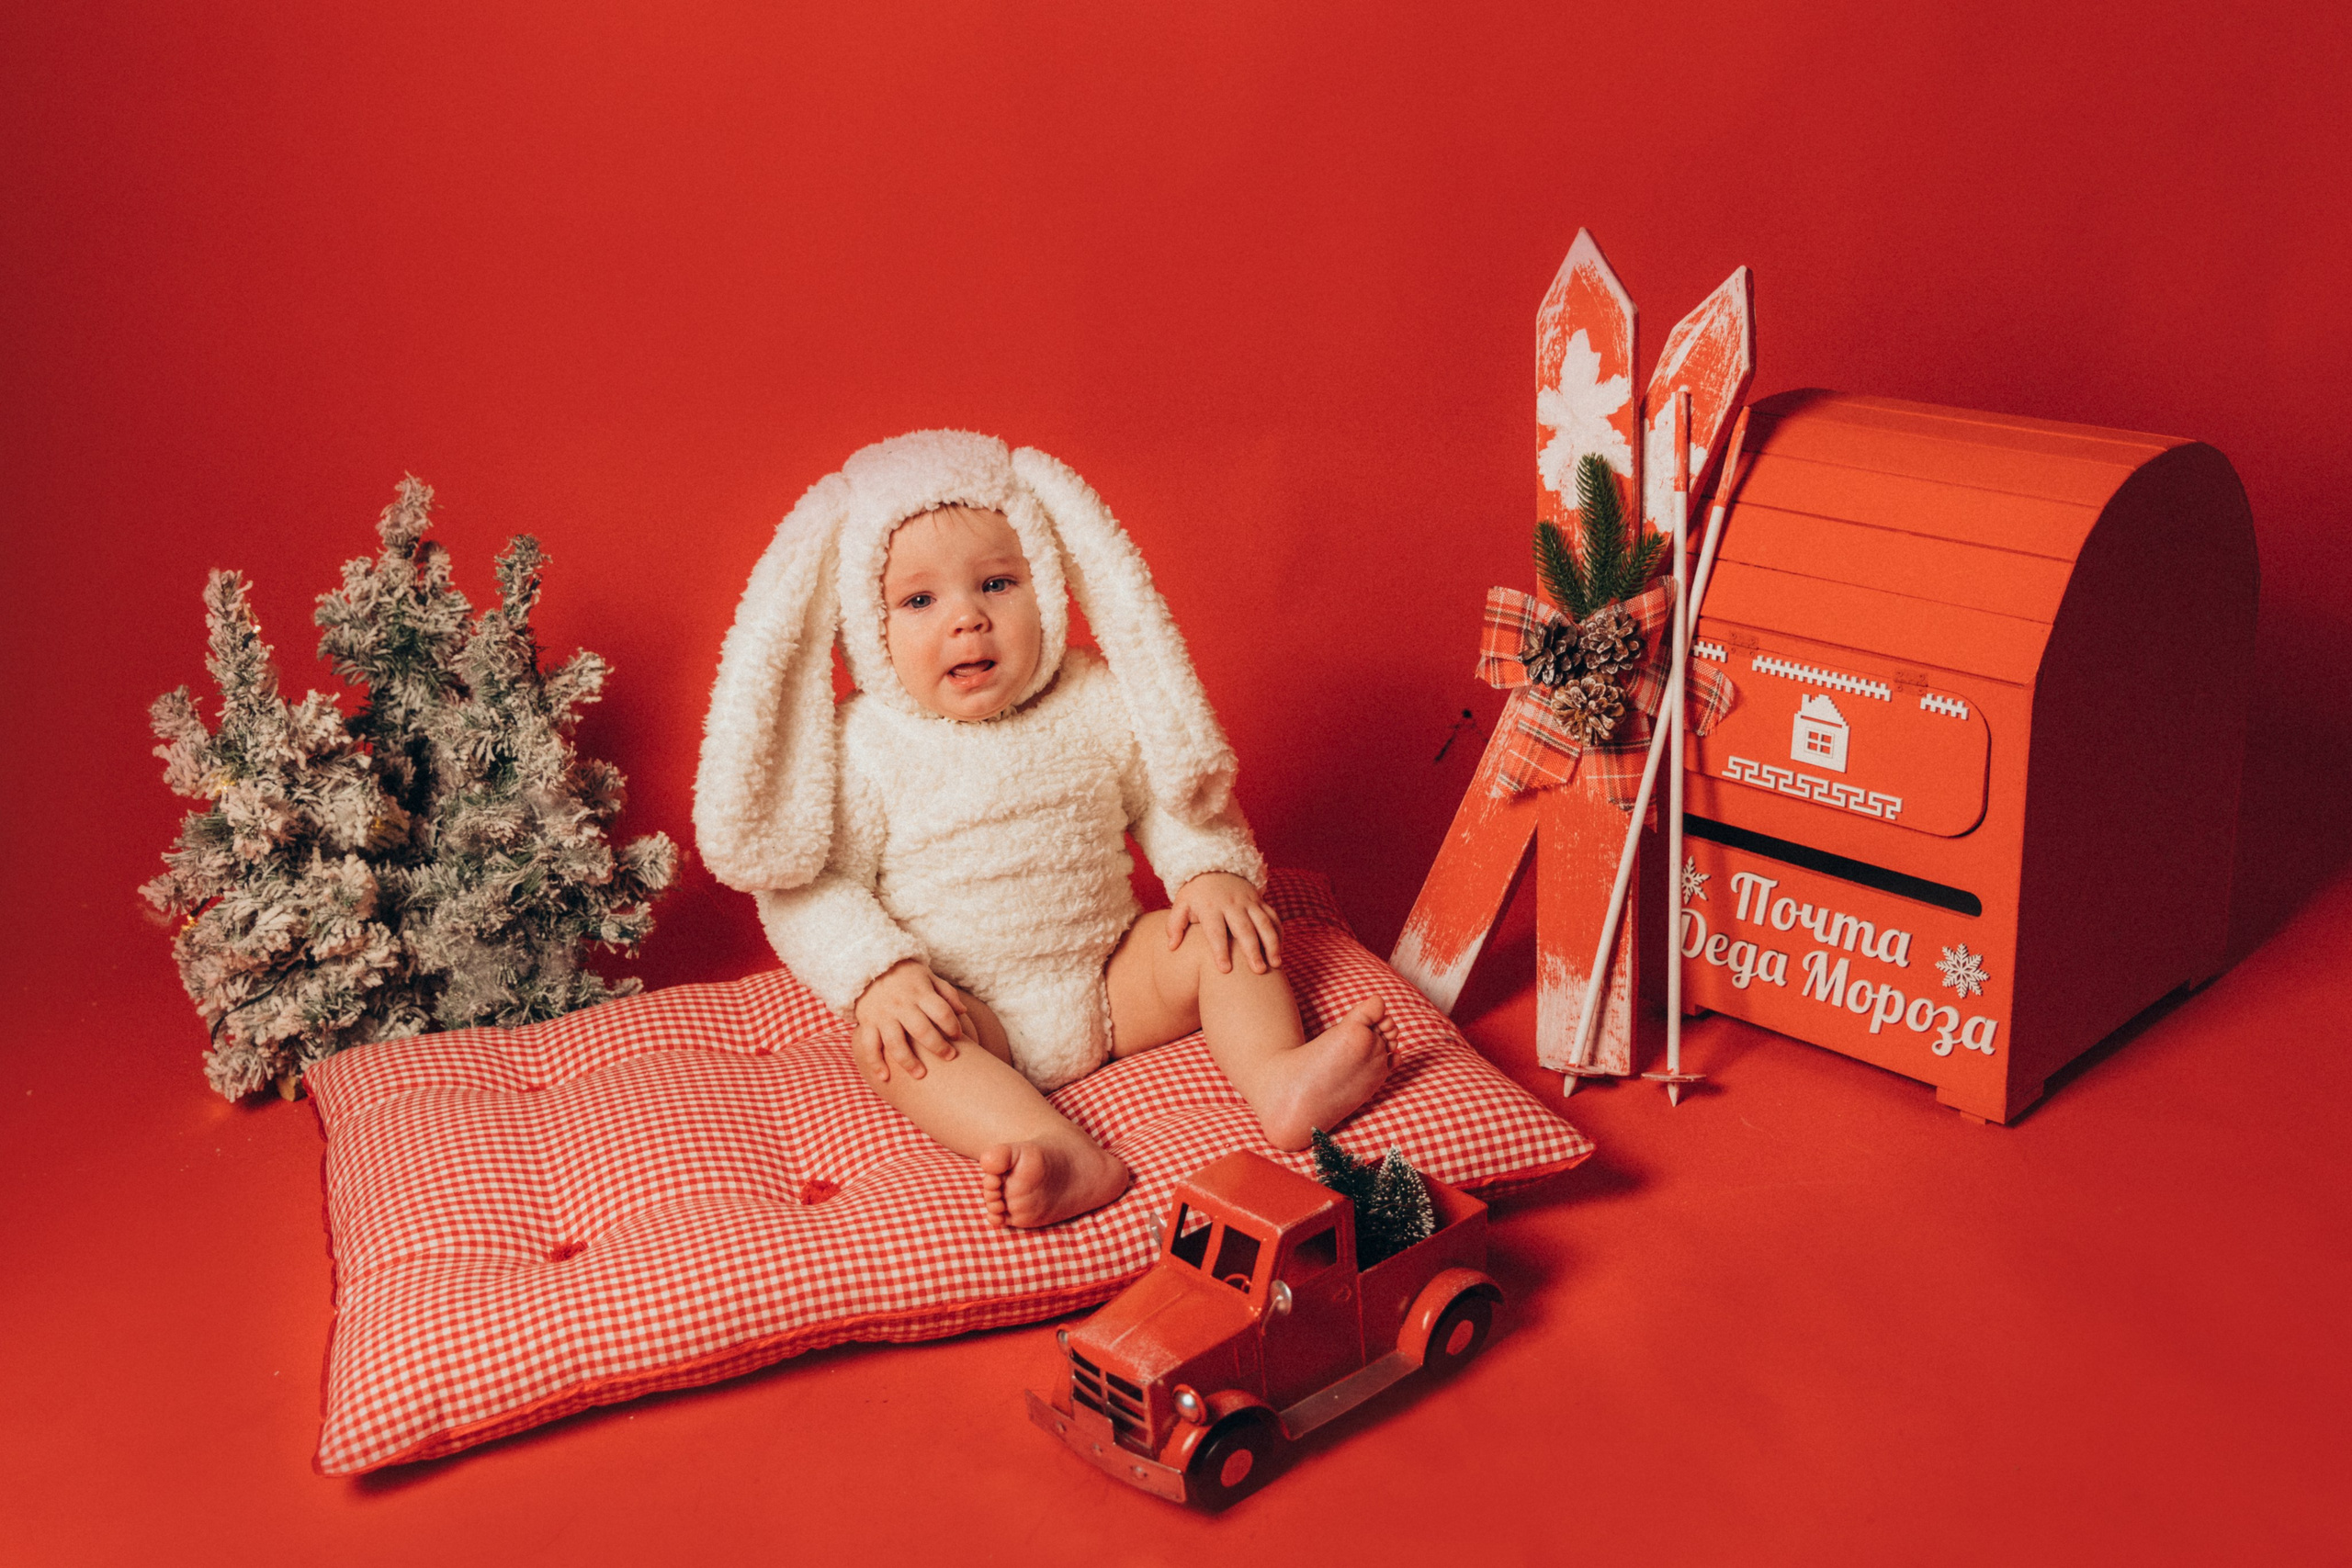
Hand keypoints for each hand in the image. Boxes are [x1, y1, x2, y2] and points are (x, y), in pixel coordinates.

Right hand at [852, 960, 972, 1084]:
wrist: (868, 966)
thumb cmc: (905, 975)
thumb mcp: (928, 976)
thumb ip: (946, 993)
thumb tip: (963, 1012)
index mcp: (919, 993)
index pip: (941, 1011)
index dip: (953, 1025)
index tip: (959, 1036)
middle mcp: (901, 1005)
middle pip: (921, 1030)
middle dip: (937, 1047)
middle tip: (950, 1057)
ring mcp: (883, 1015)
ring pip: (896, 1043)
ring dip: (908, 1061)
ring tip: (921, 1075)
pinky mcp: (868, 1023)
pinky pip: (870, 1046)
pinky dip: (875, 1063)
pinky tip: (885, 1077)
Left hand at [1167, 872, 1280, 975]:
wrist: (1215, 867)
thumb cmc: (1196, 894)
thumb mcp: (1181, 904)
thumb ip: (1174, 925)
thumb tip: (1172, 946)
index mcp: (1210, 907)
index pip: (1215, 931)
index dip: (1220, 951)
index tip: (1225, 970)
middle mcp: (1232, 904)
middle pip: (1244, 929)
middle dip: (1252, 950)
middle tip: (1258, 971)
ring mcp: (1249, 902)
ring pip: (1264, 923)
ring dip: (1271, 944)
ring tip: (1276, 964)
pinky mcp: (1260, 901)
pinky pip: (1273, 917)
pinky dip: (1279, 933)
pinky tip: (1280, 951)